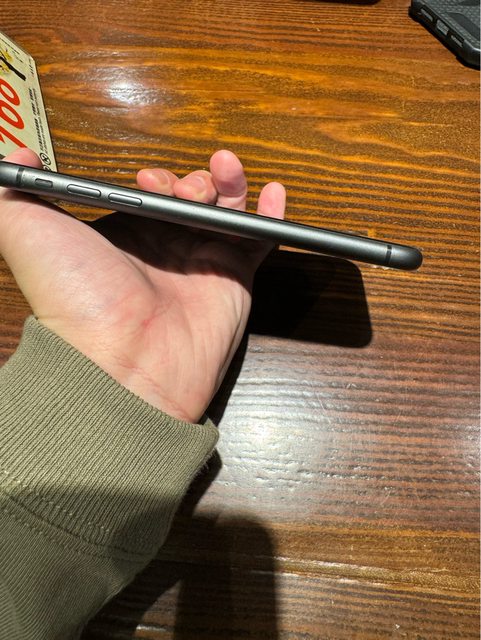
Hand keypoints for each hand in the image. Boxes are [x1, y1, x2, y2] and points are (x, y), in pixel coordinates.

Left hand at [0, 148, 284, 422]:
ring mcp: (202, 263)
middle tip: (186, 187)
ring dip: (229, 181)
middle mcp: (164, 250)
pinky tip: (274, 193)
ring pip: (226, 209)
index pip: (148, 194)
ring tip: (226, 166)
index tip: (148, 179)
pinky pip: (260, 240)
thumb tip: (18, 158)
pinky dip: (272, 215)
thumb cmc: (75, 298)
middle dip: (193, 179)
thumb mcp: (27, 232)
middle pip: (191, 197)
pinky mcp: (235, 278)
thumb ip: (15, 189)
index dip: (155, 178)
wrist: (122, 360)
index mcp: (123, 239)